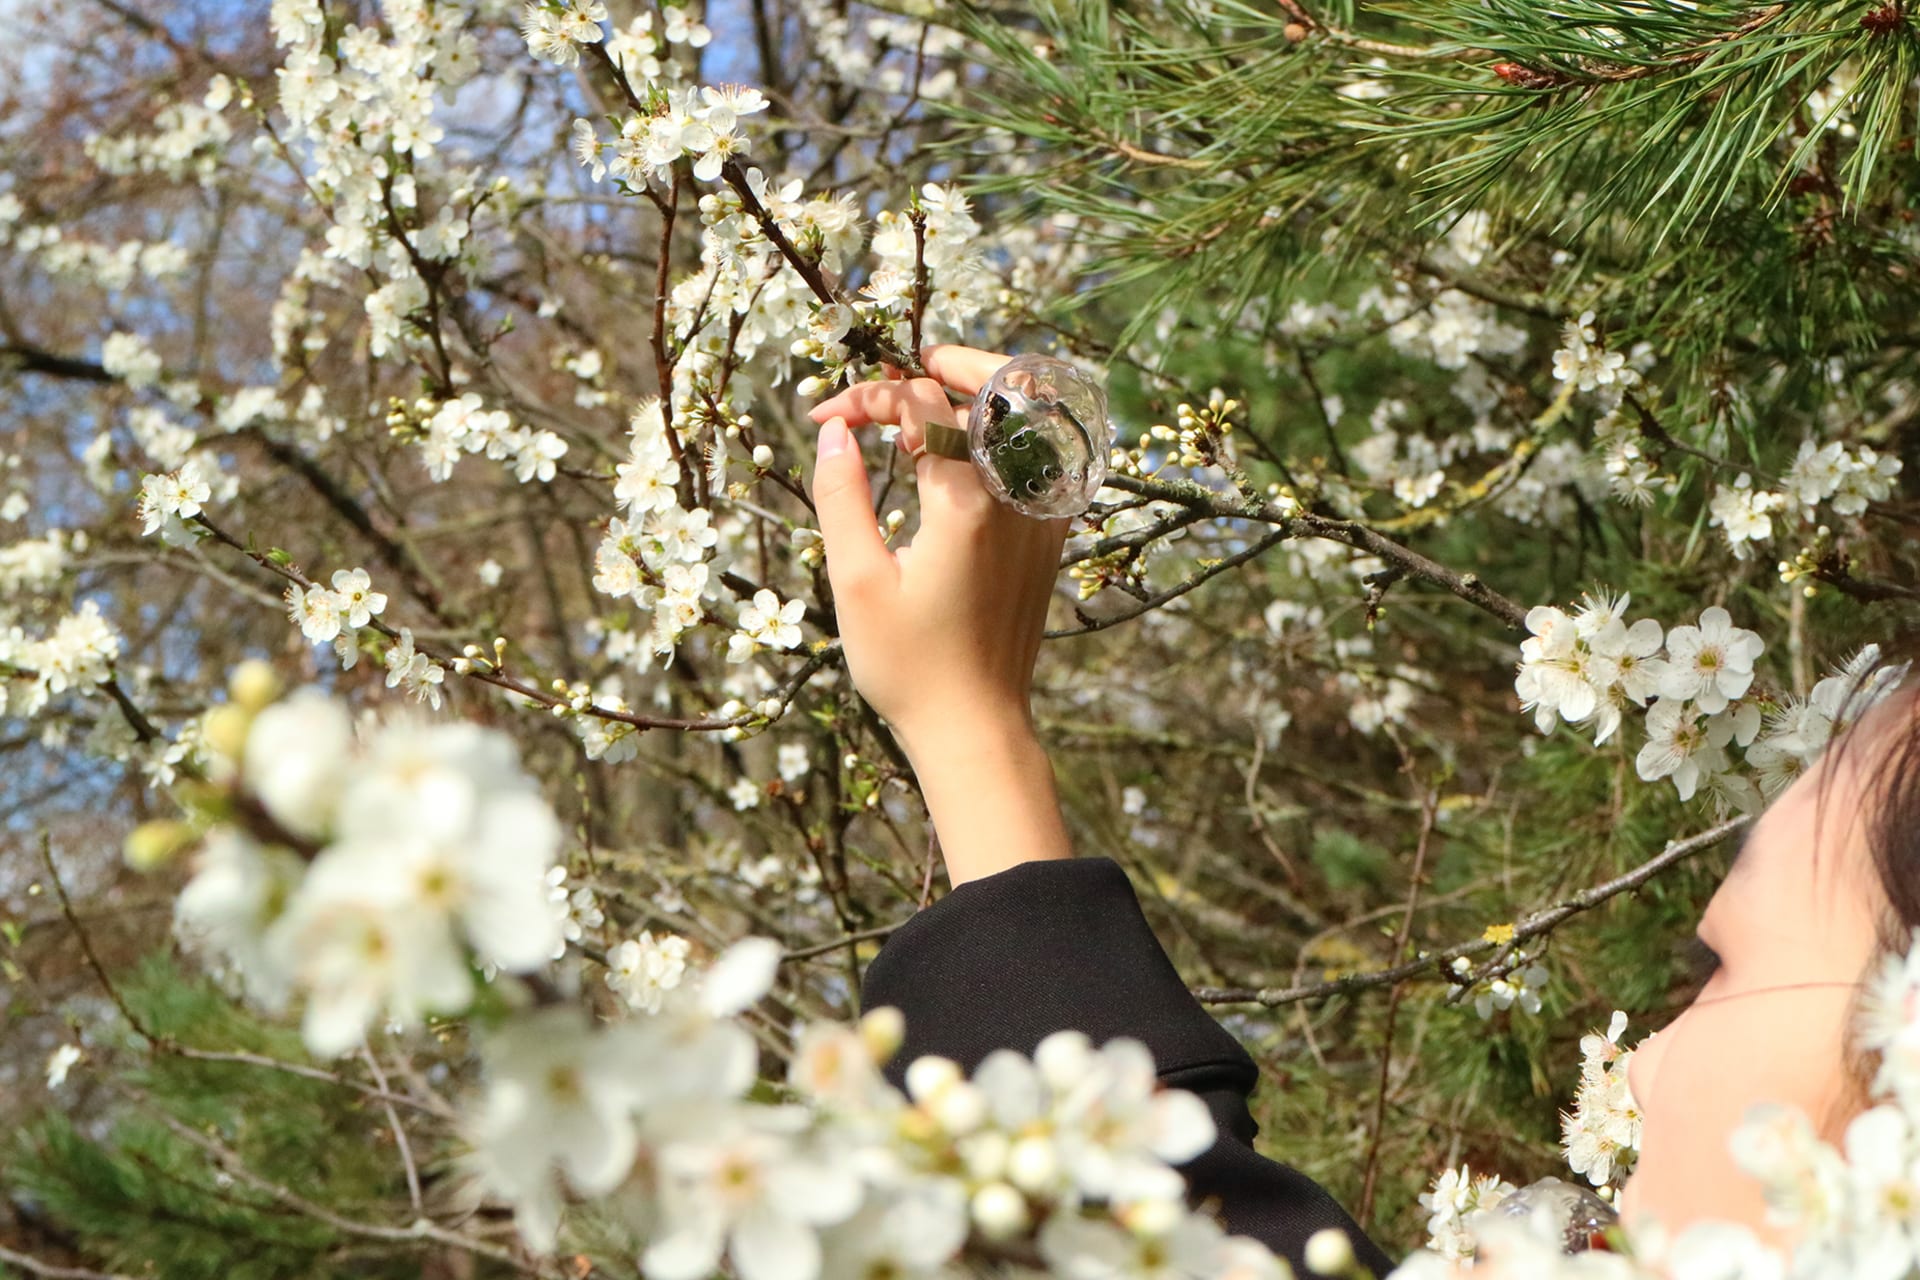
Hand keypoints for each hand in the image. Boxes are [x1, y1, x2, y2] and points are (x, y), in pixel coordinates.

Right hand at [806, 345, 1069, 756]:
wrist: (975, 726)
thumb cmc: (908, 665)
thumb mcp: (855, 582)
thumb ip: (842, 495)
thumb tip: (833, 432)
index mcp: (967, 505)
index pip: (923, 406)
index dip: (869, 397)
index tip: (825, 419)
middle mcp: (1018, 499)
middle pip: (1004, 385)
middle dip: (954, 362)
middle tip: (910, 363)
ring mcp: (1044, 516)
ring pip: (1035, 416)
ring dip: (988, 390)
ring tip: (938, 391)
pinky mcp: (1051, 536)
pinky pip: (1043, 456)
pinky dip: (1009, 432)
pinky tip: (966, 447)